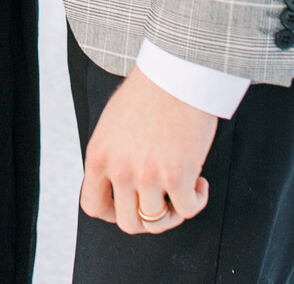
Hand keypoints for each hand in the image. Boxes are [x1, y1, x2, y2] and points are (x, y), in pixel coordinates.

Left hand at [80, 66, 216, 234]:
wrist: (175, 71)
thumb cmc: (149, 92)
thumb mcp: (114, 125)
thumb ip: (113, 156)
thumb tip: (122, 187)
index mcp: (98, 155)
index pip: (93, 206)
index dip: (113, 212)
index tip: (132, 204)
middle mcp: (119, 170)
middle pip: (128, 223)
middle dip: (147, 217)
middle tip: (162, 199)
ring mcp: (147, 176)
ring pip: (157, 223)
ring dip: (173, 211)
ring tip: (182, 188)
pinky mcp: (177, 176)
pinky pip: (188, 211)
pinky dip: (197, 201)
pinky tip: (199, 181)